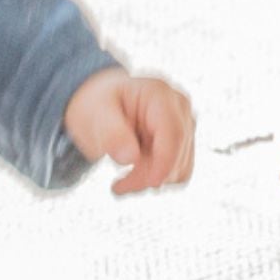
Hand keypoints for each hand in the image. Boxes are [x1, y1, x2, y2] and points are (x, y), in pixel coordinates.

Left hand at [64, 67, 195, 194]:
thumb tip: (130, 157)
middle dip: (148, 175)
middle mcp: (179, 107)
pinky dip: (157, 178)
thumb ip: (111, 133)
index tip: (148, 184)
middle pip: (177, 154)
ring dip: (150, 178)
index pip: (174, 134)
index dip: (165, 164)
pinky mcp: (185, 143)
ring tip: (124, 175)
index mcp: (159, 94)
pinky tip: (135, 173)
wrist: (102, 105)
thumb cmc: (98, 104)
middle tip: (117, 185)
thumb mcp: (94, 112)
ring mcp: (185, 125)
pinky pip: (179, 172)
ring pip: (180, 168)